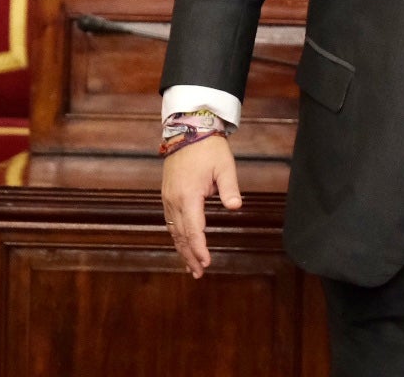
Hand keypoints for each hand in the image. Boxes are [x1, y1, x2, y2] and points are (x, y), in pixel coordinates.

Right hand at [160, 134, 242, 276]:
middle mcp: (174, 200)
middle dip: (190, 255)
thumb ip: (229, 189)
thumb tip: (236, 207)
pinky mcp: (167, 195)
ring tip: (190, 267)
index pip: (194, 229)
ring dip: (182, 249)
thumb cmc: (208, 149)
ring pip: (173, 231)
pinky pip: (170, 222)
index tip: (206, 263)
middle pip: (181, 235)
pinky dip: (176, 237)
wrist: (187, 130)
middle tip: (198, 274)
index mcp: (189, 195)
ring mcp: (168, 198)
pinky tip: (182, 245)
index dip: (199, 248)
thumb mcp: (224, 167)